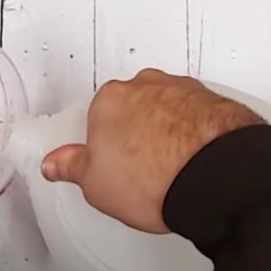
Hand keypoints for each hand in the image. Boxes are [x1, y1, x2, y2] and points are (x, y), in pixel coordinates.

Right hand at [41, 69, 263, 233]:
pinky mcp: (214, 100)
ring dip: (168, 127)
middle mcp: (145, 86)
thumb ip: (72, 167)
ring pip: (167, 105)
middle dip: (137, 129)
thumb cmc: (157, 176)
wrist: (215, 176)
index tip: (111, 160)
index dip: (104, 142)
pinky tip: (196, 158)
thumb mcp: (96, 184)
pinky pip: (199, 113)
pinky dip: (198, 130)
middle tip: (141, 164)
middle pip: (134, 105)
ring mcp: (182, 90)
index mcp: (109, 100)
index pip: (98, 115)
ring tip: (172, 165)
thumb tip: (55, 163)